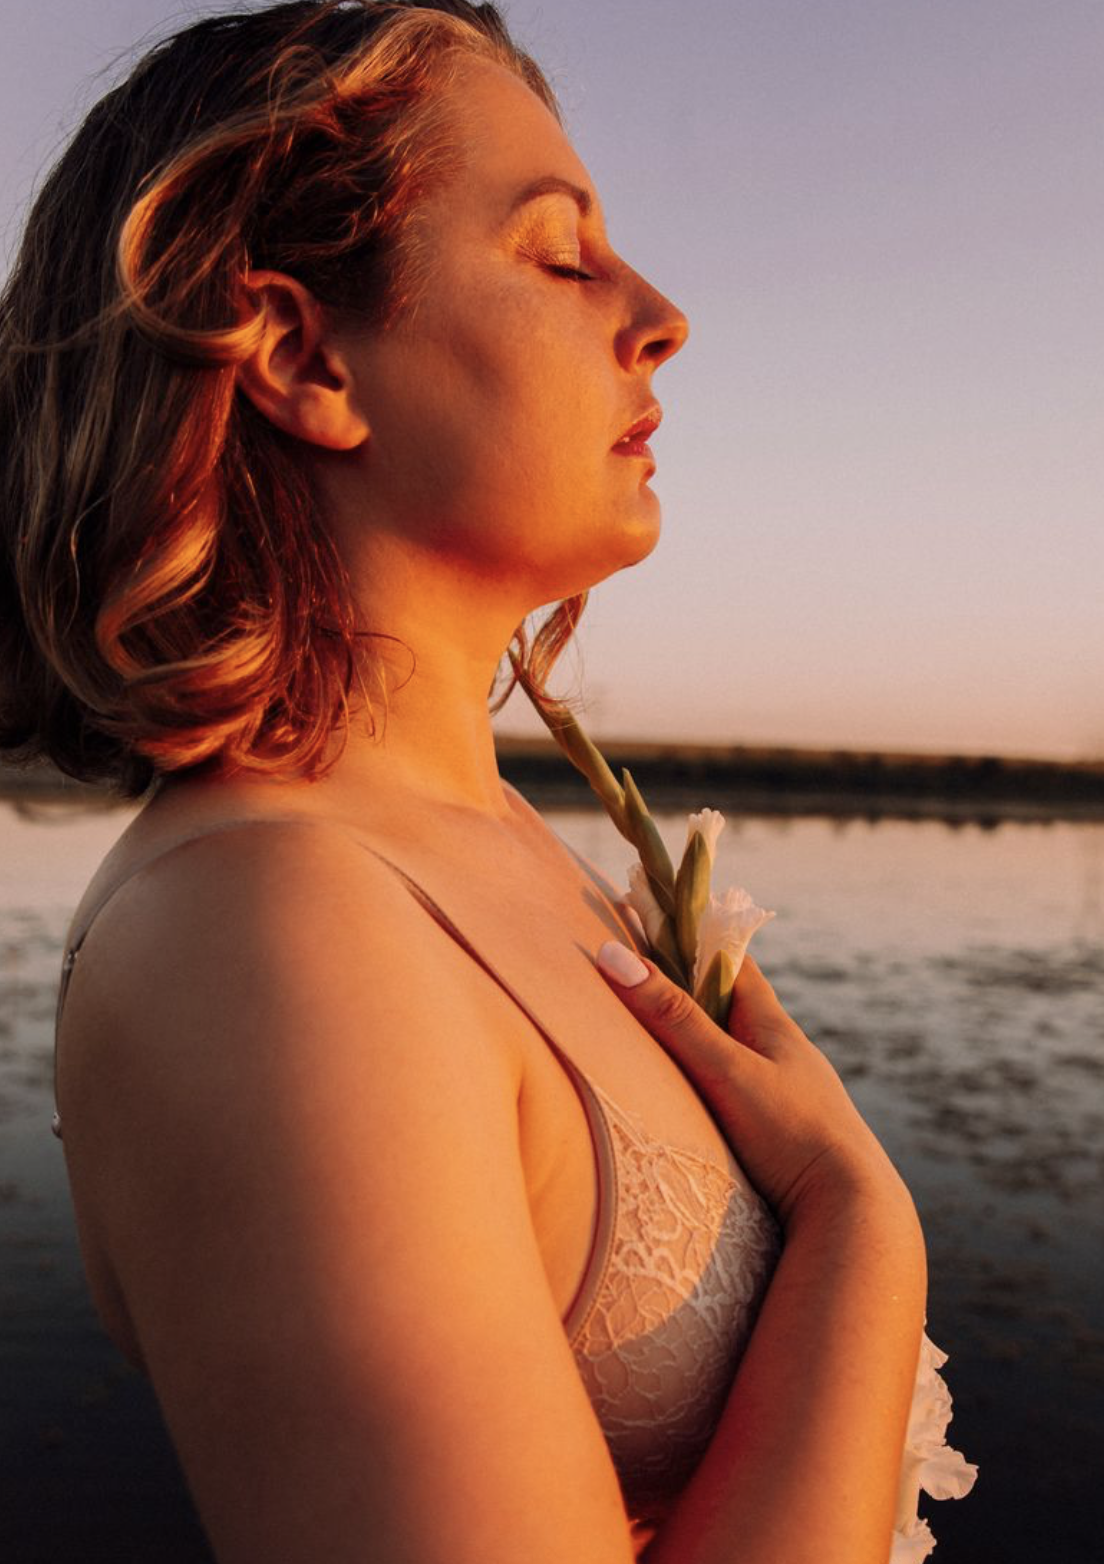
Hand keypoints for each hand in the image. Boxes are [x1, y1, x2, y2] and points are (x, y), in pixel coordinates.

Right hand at [596, 942, 911, 1229]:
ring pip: (742, 1056)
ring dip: (708, 1043)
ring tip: (667, 1041)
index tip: (667, 921)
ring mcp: (791, 1098)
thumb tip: (614, 955)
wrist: (852, 1213)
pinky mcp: (788, 1139)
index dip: (701, 941)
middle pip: (736, 1010)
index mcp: (775, 1027)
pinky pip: (747, 1096)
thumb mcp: (727, 1071)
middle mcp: (787, 1056)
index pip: (735, 965)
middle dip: (695, 992)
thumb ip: (673, 1020)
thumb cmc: (793, 1133)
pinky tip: (703, 1103)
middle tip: (651, 977)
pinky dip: (720, 1085)